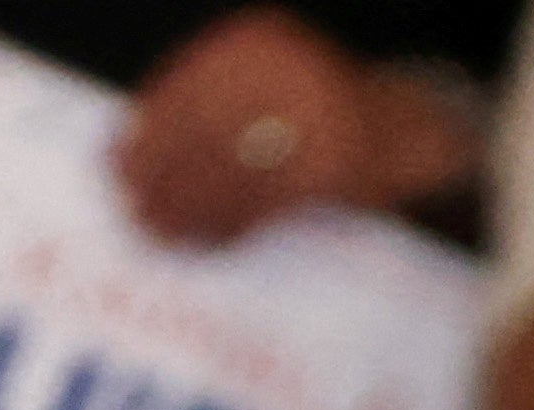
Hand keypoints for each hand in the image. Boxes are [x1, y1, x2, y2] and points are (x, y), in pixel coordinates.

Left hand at [115, 9, 471, 244]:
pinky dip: (234, 225)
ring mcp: (319, 117)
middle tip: (131, 210)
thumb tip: (129, 146)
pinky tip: (209, 242)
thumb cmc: (325, 120)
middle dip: (162, 175)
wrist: (420, 134)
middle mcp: (288, 71)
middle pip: (204, 130)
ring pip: (233, 170)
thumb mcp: (267, 94)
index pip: (185, 86)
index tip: (113, 162)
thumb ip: (212, 110)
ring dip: (191, 208)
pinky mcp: (339, 166)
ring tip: (160, 234)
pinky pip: (269, 201)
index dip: (147, 130)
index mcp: (262, 44)